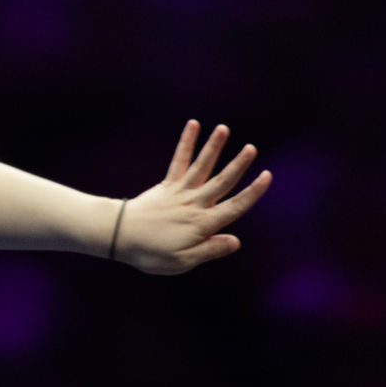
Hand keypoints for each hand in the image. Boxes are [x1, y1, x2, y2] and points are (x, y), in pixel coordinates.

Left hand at [116, 120, 272, 274]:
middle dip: (237, 165)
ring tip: (223, 129)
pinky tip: (193, 125)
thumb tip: (236, 241)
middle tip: (251, 148)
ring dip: (213, 147)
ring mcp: (179, 192)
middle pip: (220, 182)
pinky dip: (186, 143)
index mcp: (202, 224)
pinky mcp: (166, 186)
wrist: (118, 235)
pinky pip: (178, 161)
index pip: (234, 206)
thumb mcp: (182, 261)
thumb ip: (209, 250)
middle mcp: (194, 204)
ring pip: (202, 167)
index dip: (252, 192)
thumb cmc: (150, 253)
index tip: (267, 176)